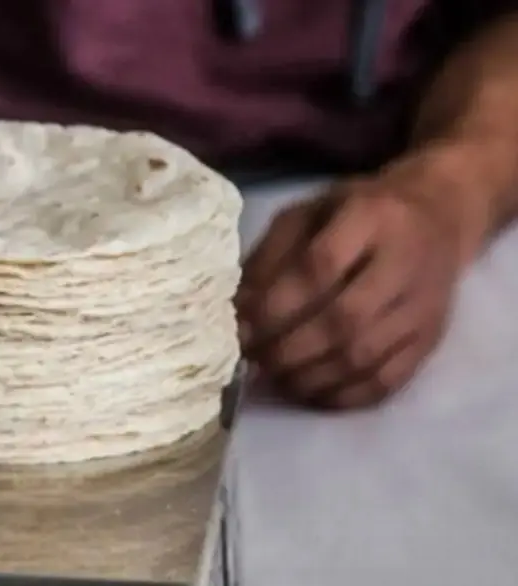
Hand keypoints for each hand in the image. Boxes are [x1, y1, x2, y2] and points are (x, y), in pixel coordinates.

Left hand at [236, 151, 484, 409]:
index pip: (319, 269)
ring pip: (363, 356)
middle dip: (287, 348)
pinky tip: (311, 391)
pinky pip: (386, 380)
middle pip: (342, 320)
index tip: (239, 328)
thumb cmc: (358, 211)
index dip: (274, 306)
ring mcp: (423, 306)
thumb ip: (270, 256)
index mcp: (371, 217)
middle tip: (252, 359)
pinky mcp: (431, 340)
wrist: (438, 216)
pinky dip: (343, 395)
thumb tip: (238, 309)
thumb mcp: (308, 213)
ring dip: (310, 376)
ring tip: (275, 377)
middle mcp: (404, 262)